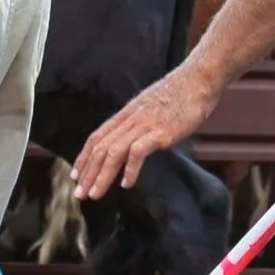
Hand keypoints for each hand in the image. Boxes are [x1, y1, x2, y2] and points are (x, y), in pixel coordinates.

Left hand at [72, 63, 214, 199]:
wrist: (198, 79)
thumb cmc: (179, 95)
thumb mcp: (151, 107)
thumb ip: (139, 122)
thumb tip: (133, 138)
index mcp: (126, 114)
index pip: (96, 138)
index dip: (84, 158)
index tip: (76, 176)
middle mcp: (130, 119)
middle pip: (100, 148)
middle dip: (87, 173)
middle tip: (79, 194)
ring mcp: (144, 125)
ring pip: (113, 152)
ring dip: (102, 176)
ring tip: (95, 194)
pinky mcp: (160, 131)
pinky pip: (138, 152)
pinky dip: (130, 170)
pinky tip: (126, 185)